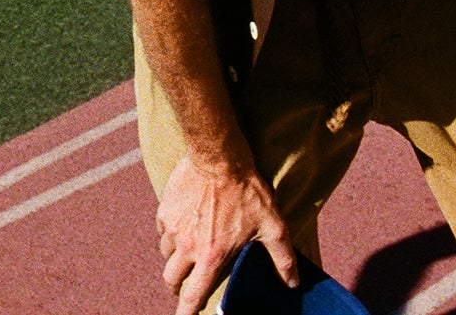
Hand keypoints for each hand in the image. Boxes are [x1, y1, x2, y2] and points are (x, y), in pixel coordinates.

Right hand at [156, 151, 296, 314]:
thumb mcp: (273, 226)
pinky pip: (162, 230)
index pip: (192, 295)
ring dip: (175, 258)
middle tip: (185, 284)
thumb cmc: (248, 192)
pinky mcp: (165, 208)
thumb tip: (292, 283)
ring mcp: (173, 226)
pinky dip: (170, 233)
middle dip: (176, 286)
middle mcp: (187, 246)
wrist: (219, 157)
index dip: (185, 312)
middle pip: (171, 278)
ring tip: (188, 251)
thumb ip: (282, 258)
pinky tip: (183, 225)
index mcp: (211, 256)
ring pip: (165, 253)